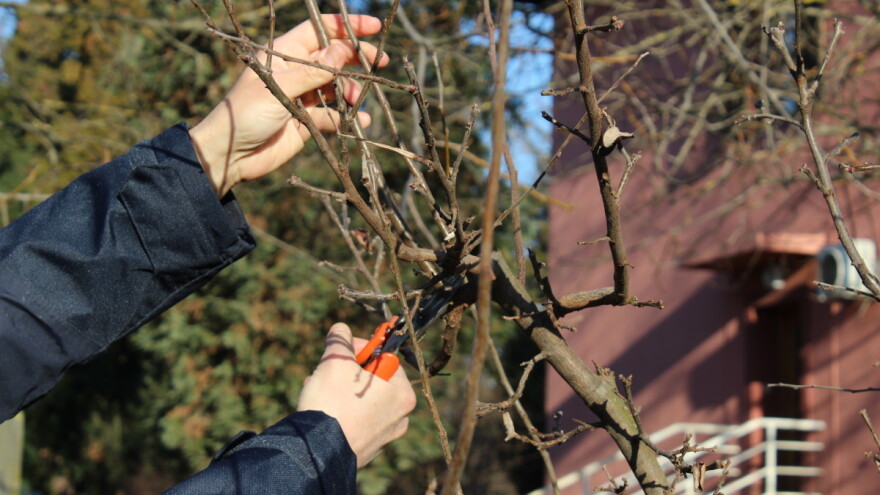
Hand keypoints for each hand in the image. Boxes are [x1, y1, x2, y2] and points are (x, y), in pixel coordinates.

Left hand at [189, 14, 388, 196]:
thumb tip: (342, 51)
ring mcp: (302, 96)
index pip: (319, 31)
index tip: (373, 28)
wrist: (231, 154)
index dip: (345, 27)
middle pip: (333, 57)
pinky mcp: (307, 121)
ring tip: (356, 101)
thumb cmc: (246, 113)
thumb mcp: (280, 88)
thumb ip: (314, 72)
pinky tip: (359, 122)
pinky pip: (333, 115)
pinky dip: (347, 118)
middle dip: (356, 58)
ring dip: (351, 91)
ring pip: (337, 86)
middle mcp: (295, 72)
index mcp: (283, 53)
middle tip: (381, 62)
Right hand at [297, 323, 416, 467]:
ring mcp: (383, 436)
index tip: (343, 348)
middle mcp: (400, 417)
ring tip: (318, 389)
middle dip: (346, 371)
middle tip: (326, 370)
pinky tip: (321, 411)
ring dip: (339, 390)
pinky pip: (355, 421)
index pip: (384, 358)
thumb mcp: (335, 362)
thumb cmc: (333, 404)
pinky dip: (340, 412)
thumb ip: (340, 340)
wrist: (316, 453)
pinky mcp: (366, 449)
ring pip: (361, 401)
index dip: (361, 349)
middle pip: (372, 380)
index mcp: (402, 394)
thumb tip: (340, 329)